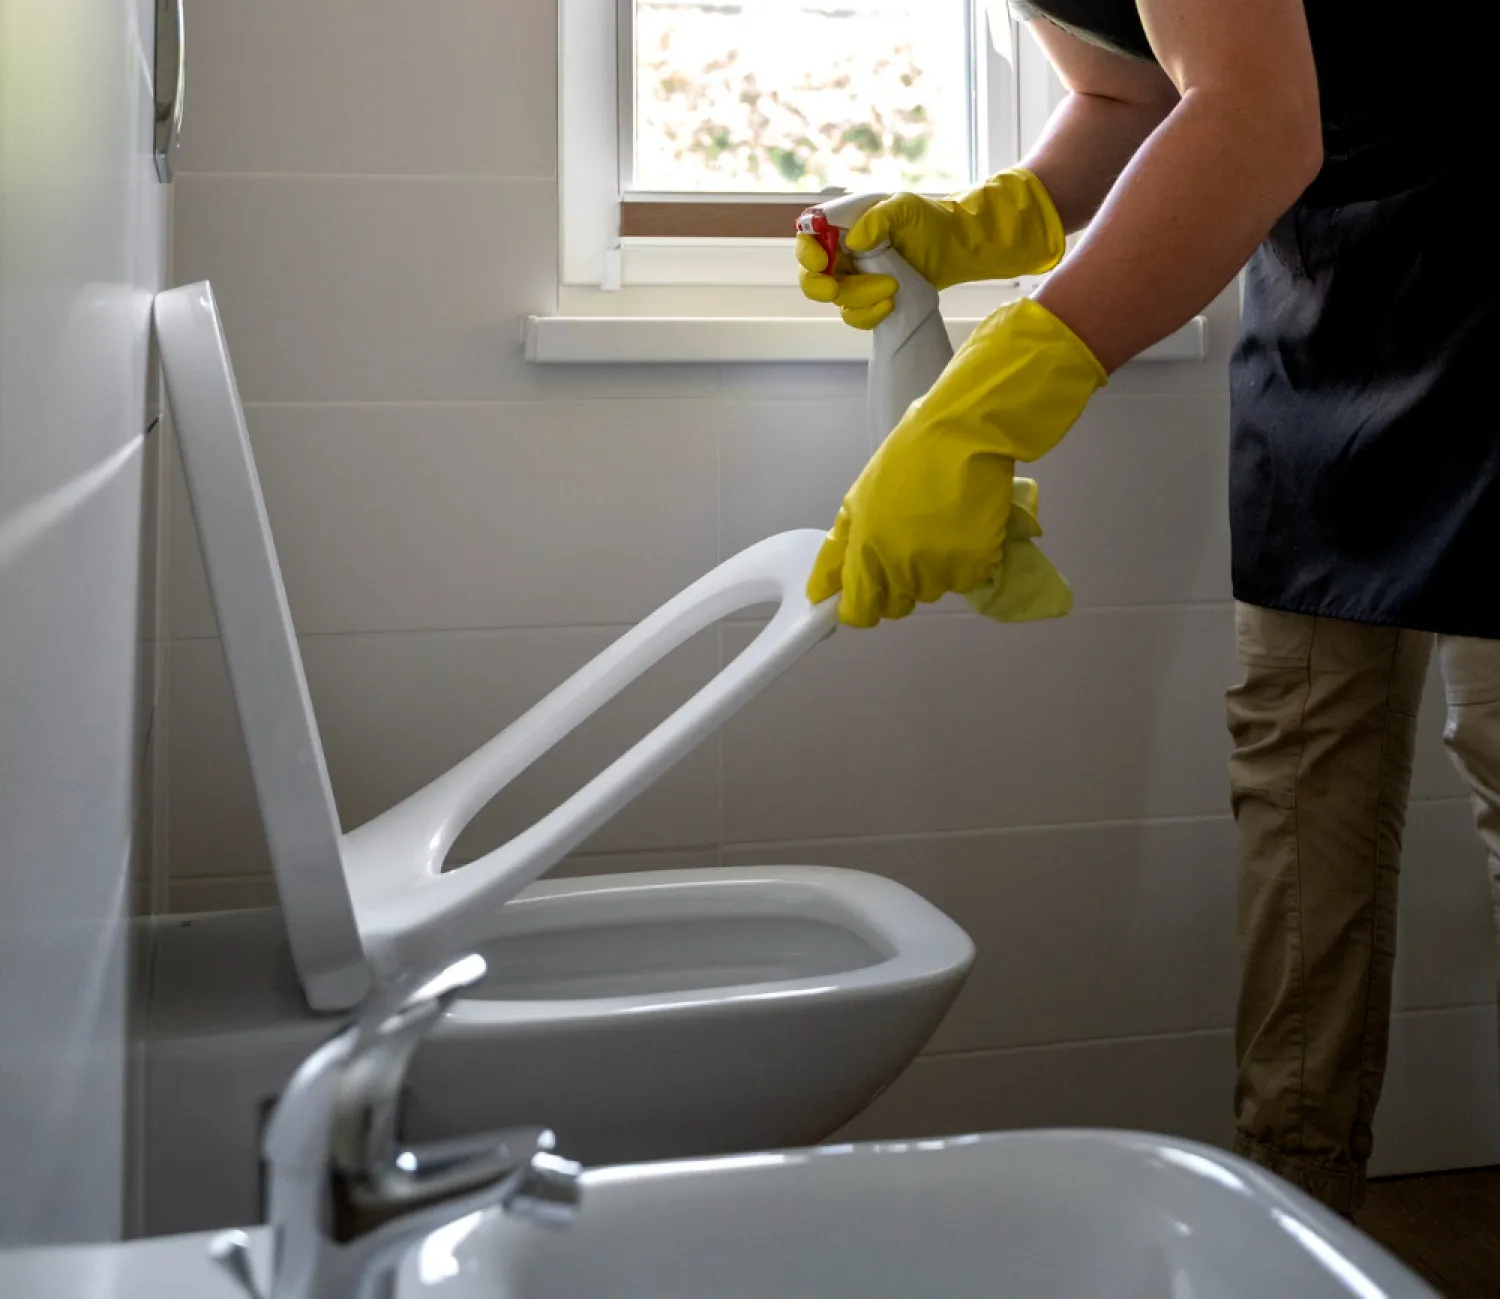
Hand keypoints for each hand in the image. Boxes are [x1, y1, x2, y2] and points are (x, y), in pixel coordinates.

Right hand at [796, 169, 1067, 330]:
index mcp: (842, 226)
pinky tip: (891, 303)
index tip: (823, 260)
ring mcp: (854, 280)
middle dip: (820, 286)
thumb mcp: (904, 207)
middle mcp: (842, 253)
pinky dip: (869, 315)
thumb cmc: (929, 219)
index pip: (807, 238)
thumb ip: (877, 219)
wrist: (955, 247)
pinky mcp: (869, 301)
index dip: (807, 252)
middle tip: (835, 288)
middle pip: (811, 277)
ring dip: (859, 298)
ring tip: (892, 287)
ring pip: (837, 300)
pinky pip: (856, 317)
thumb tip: (852, 242)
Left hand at [806, 298, 1105, 626]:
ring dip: (935, 569)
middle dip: (900, 583)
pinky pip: (966, 580)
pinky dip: (967, 561)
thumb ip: (838, 551)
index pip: (858, 610)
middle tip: (911, 542)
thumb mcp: (857, 500)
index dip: (862, 606)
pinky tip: (964, 527)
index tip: (870, 593)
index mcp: (866, 550)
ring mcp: (939, 568)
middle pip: (896, 605)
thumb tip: (818, 593)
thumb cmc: (908, 460)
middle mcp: (899, 566)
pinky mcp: (974, 565)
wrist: (963, 433)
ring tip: (940, 526)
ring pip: (932, 591)